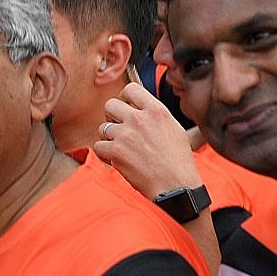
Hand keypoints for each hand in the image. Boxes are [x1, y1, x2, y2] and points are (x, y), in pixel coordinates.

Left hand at [95, 82, 201, 198]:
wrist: (176, 186)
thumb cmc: (178, 161)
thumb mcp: (174, 128)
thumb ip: (155, 114)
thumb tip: (140, 105)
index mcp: (156, 110)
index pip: (130, 89)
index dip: (125, 98)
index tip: (126, 107)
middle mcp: (139, 119)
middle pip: (110, 104)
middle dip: (112, 117)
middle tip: (120, 129)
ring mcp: (126, 134)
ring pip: (103, 127)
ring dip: (109, 138)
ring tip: (124, 149)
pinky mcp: (116, 151)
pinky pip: (98, 146)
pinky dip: (105, 154)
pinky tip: (118, 160)